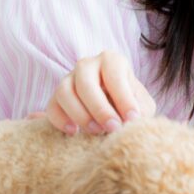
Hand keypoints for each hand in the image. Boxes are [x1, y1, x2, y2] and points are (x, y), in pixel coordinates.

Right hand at [30, 50, 156, 134]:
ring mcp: (68, 79)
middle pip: (85, 82)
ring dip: (80, 115)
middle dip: (100, 108)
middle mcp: (87, 65)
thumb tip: (133, 120)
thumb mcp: (142, 105)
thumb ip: (140, 110)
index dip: (123, 98)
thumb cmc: (130, 106)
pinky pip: (51, 107)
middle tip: (113, 128)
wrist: (115, 113)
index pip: (114, 75)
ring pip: (64, 92)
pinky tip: (74, 133)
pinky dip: (60, 121)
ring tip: (96, 132)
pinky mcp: (56, 98)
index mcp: (112, 61)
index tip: (132, 119)